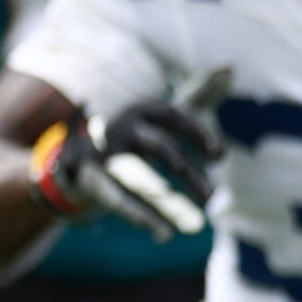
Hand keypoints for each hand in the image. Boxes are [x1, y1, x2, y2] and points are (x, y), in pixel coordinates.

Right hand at [33, 95, 222, 240]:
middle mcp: (120, 126)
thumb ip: (195, 94)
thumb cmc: (130, 135)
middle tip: (213, 196)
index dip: (199, 133)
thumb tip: (229, 68)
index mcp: (141, 109)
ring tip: (192, 226)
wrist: (73, 154)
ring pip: (139, 178)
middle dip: (188, 173)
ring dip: (166, 203)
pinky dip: (142, 217)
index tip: (220, 155)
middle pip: (161, 148)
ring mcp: (101, 152)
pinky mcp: (88, 178)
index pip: (175, 115)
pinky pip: (118, 199)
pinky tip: (163, 233)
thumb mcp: (160, 113)